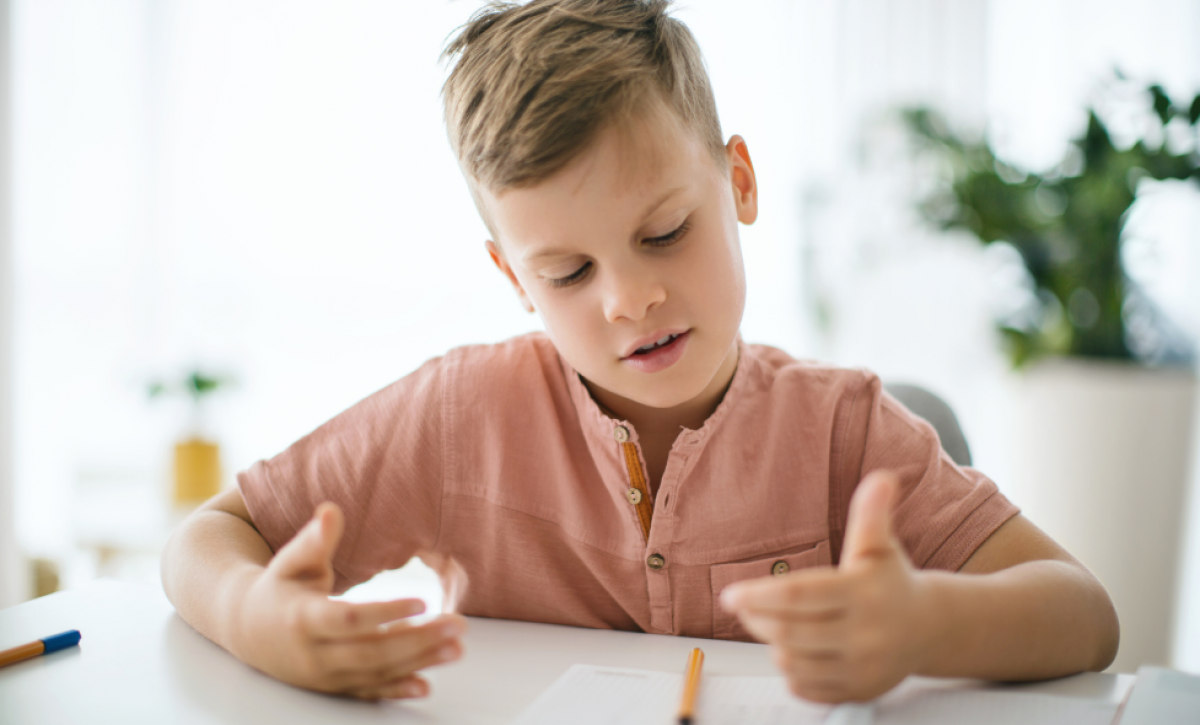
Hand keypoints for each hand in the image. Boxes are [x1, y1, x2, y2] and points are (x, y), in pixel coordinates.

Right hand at [229, 502, 466, 699]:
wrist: (247, 630)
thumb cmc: (279, 586)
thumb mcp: (291, 560)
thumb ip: (314, 540)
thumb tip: (330, 510)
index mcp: (302, 619)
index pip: (349, 620)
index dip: (385, 613)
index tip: (421, 603)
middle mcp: (313, 654)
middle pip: (371, 652)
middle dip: (418, 641)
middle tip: (458, 627)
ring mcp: (324, 675)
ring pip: (376, 673)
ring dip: (419, 663)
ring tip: (457, 648)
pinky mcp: (333, 687)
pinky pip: (368, 692)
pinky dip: (397, 690)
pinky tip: (427, 685)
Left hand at [719, 470, 931, 702]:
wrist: (929, 628)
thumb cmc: (892, 581)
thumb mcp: (880, 544)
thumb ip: (872, 512)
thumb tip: (882, 478)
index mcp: (863, 593)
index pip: (799, 596)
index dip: (759, 595)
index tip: (729, 595)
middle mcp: (864, 635)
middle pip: (789, 633)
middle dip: (757, 619)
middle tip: (746, 605)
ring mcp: (861, 668)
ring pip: (794, 664)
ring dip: (772, 644)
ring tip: (773, 625)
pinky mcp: (857, 692)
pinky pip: (806, 690)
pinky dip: (791, 673)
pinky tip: (794, 651)